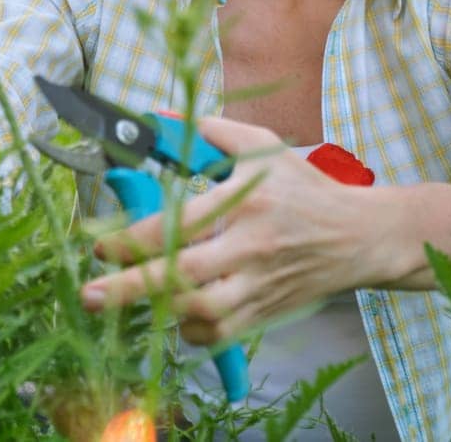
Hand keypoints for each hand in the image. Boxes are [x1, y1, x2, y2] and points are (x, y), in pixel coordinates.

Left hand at [82, 118, 382, 346]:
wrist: (359, 236)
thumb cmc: (305, 188)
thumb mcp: (263, 147)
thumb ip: (210, 131)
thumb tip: (159, 117)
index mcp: (246, 203)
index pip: (180, 226)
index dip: (134, 240)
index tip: (102, 248)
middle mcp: (250, 248)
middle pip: (182, 277)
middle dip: (130, 289)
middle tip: (91, 295)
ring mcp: (259, 286)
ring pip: (201, 314)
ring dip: (161, 311)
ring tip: (130, 303)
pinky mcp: (265, 312)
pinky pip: (220, 334)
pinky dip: (192, 332)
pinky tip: (178, 315)